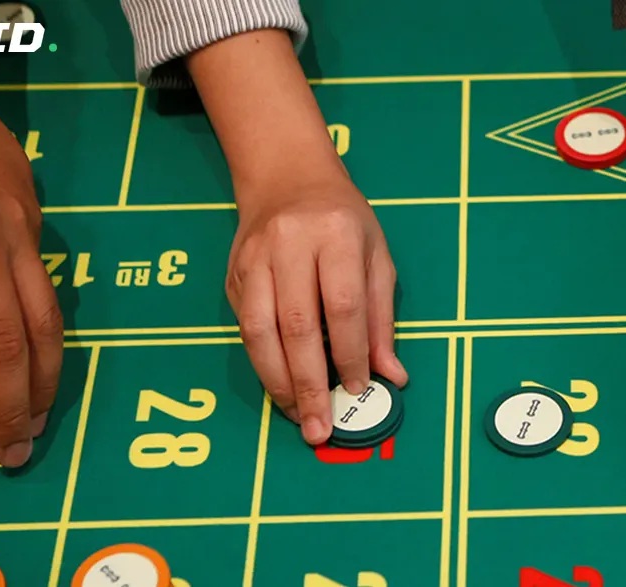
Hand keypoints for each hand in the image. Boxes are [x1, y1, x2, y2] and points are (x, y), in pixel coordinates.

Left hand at [0, 93, 59, 467]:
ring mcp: (16, 236)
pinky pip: (50, 297)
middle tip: (13, 451)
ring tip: (40, 423)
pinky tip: (43, 372)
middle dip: (12, 407)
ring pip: (45, 325)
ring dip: (46, 384)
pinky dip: (48, 343)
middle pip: (6, 343)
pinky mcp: (41, 230)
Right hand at [226, 179, 405, 445]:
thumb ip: (381, 317)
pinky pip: (245, 328)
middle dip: (308, 382)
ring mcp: (254, 260)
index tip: (357, 390)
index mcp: (336, 235)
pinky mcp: (233, 276)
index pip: (343, 305)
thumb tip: (392, 375)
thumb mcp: (377, 256)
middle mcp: (289, 245)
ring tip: (296, 415)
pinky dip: (262, 363)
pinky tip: (280, 386)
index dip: (350, 353)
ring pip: (259, 331)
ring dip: (277, 381)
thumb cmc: (343, 220)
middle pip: (296, 324)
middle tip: (319, 427)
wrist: (286, 178)